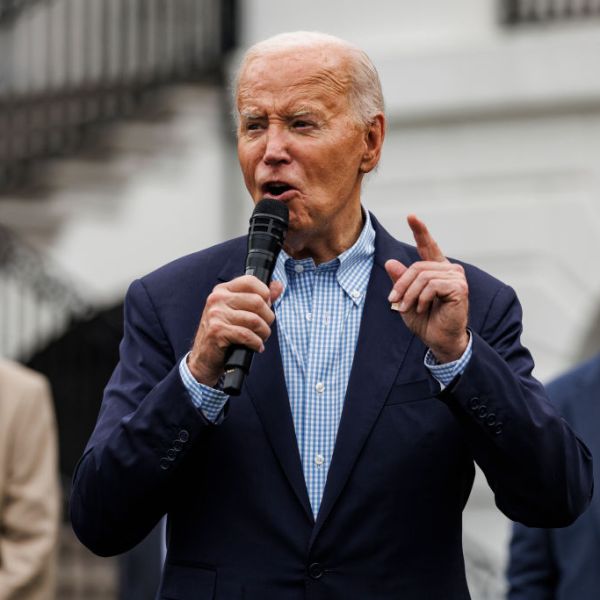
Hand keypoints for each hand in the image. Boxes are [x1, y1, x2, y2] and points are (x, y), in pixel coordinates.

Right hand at [187, 276, 283, 385]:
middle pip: (257, 301)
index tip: (266, 307)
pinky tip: (256, 347)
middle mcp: (217, 299)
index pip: (250, 281)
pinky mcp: (217, 331)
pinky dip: (256, 343)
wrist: (204, 357)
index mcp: (223, 290)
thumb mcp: (239, 311)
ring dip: (264, 333)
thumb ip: (260, 297)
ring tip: (261, 338)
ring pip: (255, 320)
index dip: (265, 294)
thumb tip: (278, 286)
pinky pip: (247, 335)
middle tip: (264, 328)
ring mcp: (216, 314)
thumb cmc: (224, 333)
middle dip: (268, 318)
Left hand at [385, 215, 468, 362]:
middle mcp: (449, 270)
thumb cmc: (425, 321)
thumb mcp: (406, 299)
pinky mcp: (459, 287)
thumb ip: (400, 281)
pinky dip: (421, 298)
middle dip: (401, 285)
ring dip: (409, 294)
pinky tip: (422, 308)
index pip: (428, 246)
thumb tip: (390, 262)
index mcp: (436, 270)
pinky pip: (432, 285)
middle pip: (417, 267)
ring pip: (423, 276)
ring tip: (406, 308)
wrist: (439, 340)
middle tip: (393, 301)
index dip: (420, 231)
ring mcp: (456, 277)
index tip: (411, 216)